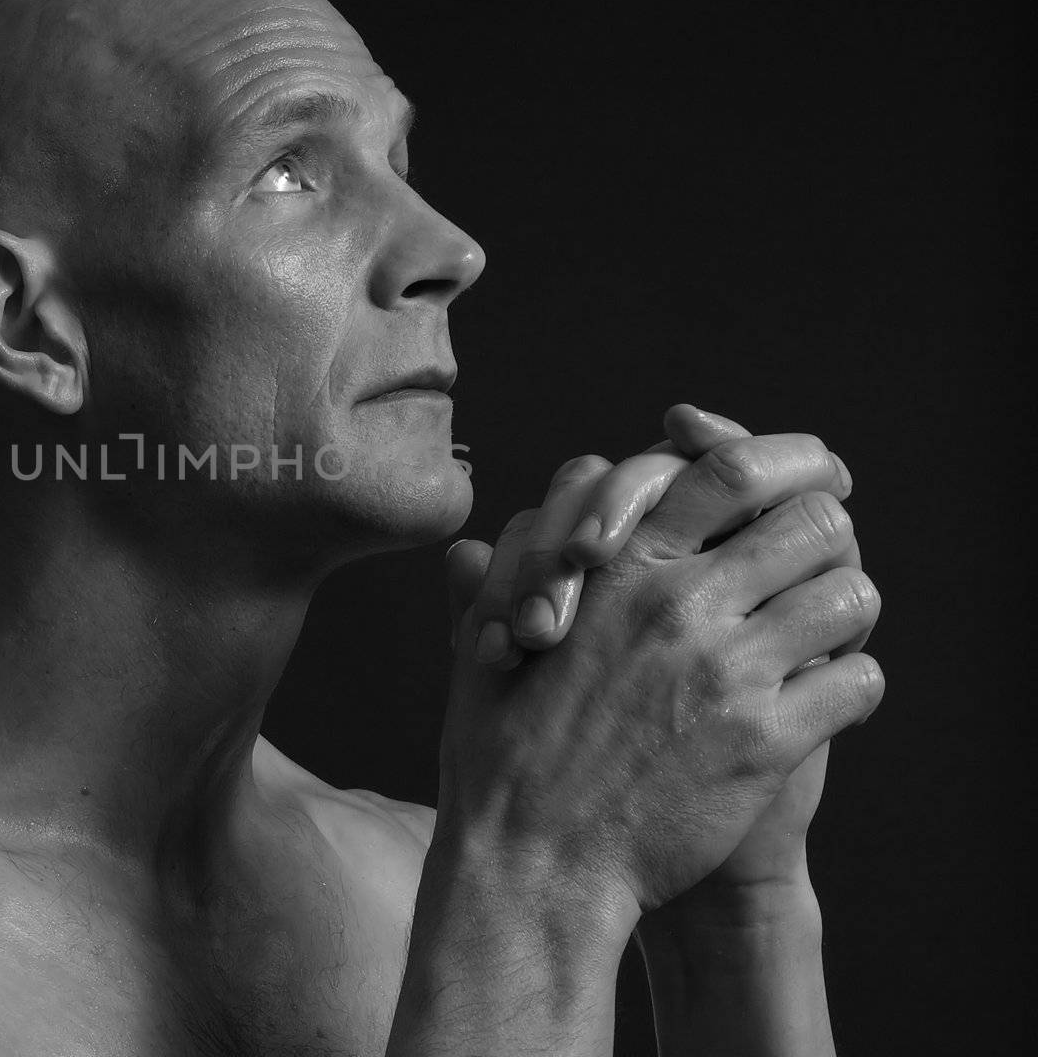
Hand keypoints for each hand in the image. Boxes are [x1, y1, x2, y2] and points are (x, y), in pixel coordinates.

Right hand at [435, 413, 882, 914]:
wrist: (534, 864)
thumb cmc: (498, 759)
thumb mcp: (477, 653)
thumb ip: (489, 587)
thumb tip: (468, 551)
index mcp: (618, 569)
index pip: (725, 467)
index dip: (780, 462)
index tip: (798, 480)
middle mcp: (679, 603)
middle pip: (812, 519)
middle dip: (823, 535)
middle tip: (813, 564)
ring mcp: (728, 670)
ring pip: (849, 593)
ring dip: (844, 609)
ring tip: (822, 635)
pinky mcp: (766, 741)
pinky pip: (857, 679)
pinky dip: (851, 686)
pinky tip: (821, 703)